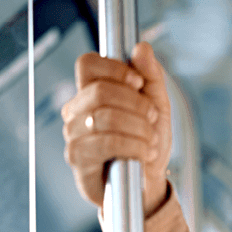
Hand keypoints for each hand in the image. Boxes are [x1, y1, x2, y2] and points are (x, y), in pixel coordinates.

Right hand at [61, 41, 171, 215]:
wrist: (148, 184)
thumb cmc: (148, 143)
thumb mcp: (158, 107)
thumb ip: (152, 77)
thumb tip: (142, 48)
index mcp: (91, 92)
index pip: (88, 64)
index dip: (116, 69)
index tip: (138, 83)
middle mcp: (76, 111)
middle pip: (100, 91)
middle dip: (137, 105)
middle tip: (151, 118)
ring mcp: (74, 135)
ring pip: (106, 117)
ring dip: (140, 129)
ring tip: (151, 140)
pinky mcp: (79, 159)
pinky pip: (107, 143)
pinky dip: (135, 147)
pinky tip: (144, 154)